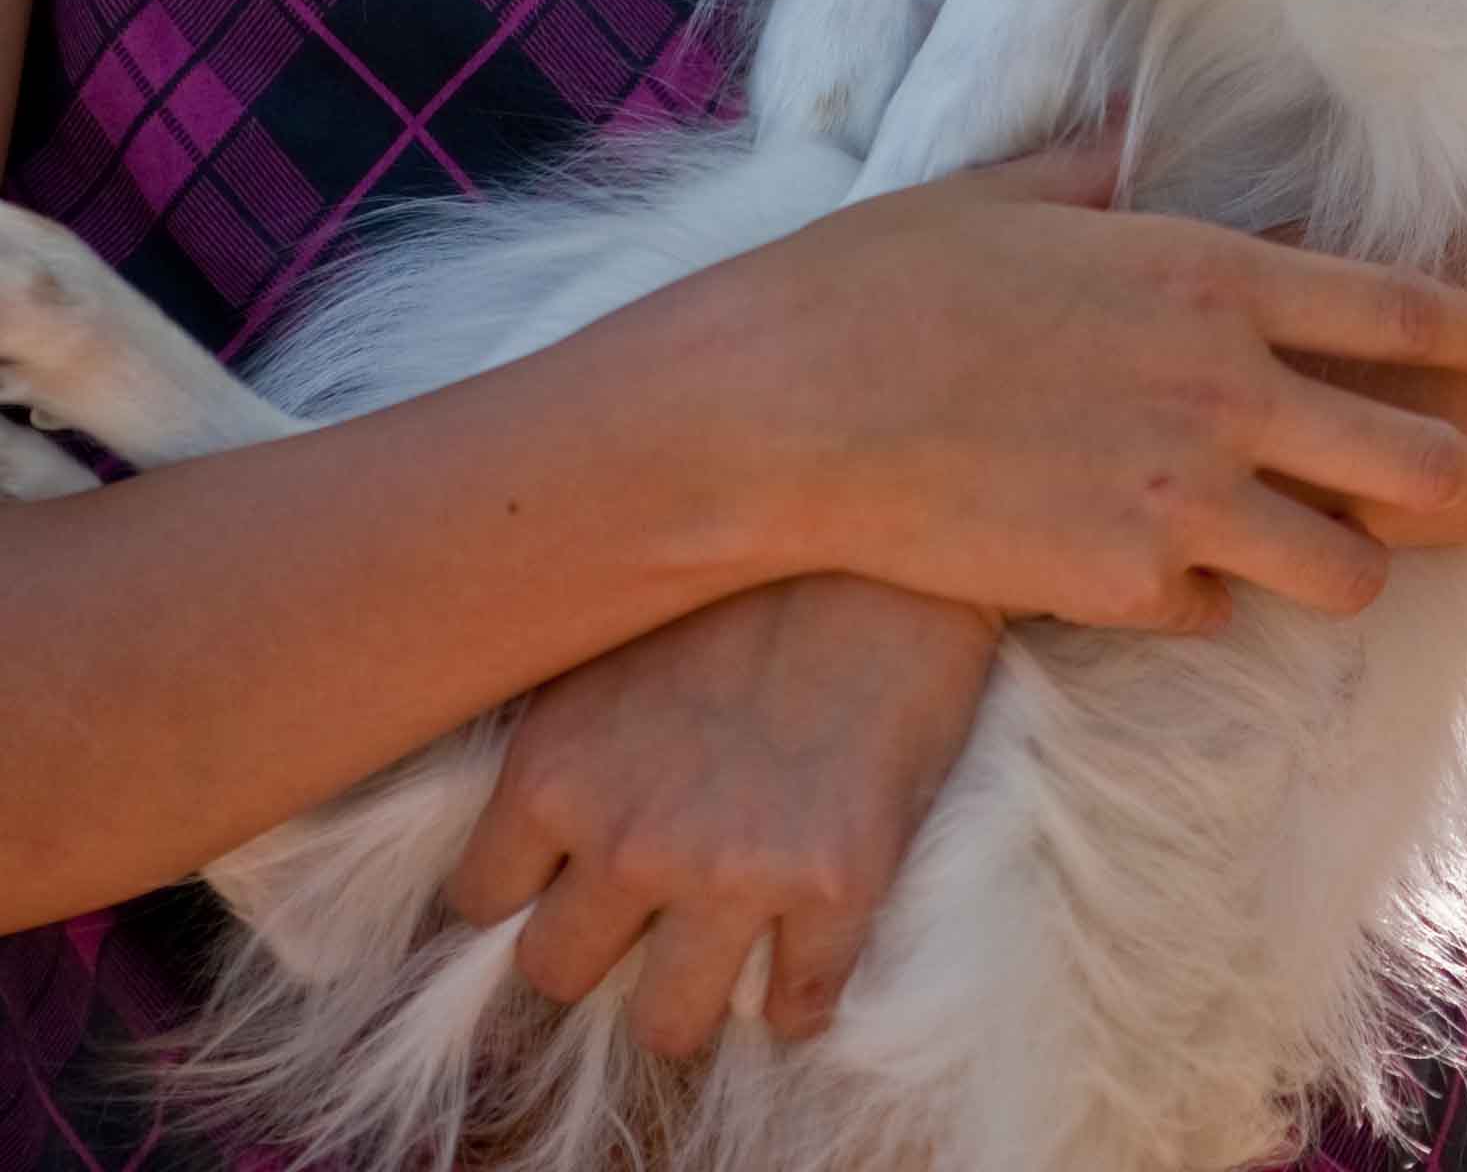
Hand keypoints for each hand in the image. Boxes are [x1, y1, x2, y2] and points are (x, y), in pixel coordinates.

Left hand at [445, 574, 998, 1054]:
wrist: (901, 529)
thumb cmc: (757, 563)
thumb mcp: (621, 630)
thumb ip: (573, 733)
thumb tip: (540, 815)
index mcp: (558, 766)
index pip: (479, 897)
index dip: (524, 889)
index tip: (561, 872)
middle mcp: (630, 837)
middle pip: (554, 974)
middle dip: (595, 948)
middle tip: (641, 909)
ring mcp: (735, 872)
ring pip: (665, 1024)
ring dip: (689, 992)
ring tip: (722, 951)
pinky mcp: (840, 887)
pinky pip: (797, 1010)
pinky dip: (800, 993)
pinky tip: (809, 947)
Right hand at [733, 130, 1466, 630]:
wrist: (789, 408)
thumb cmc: (885, 275)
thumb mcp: (1011, 190)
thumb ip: (1101, 172)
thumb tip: (1135, 144)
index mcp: (1212, 278)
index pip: (1400, 314)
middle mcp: (1226, 393)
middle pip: (1418, 462)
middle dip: (1436, 471)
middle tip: (1420, 473)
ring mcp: (1183, 503)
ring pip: (1349, 571)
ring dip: (1334, 559)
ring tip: (1301, 543)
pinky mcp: (1125, 593)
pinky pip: (1216, 612)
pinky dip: (1199, 597)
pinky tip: (1150, 565)